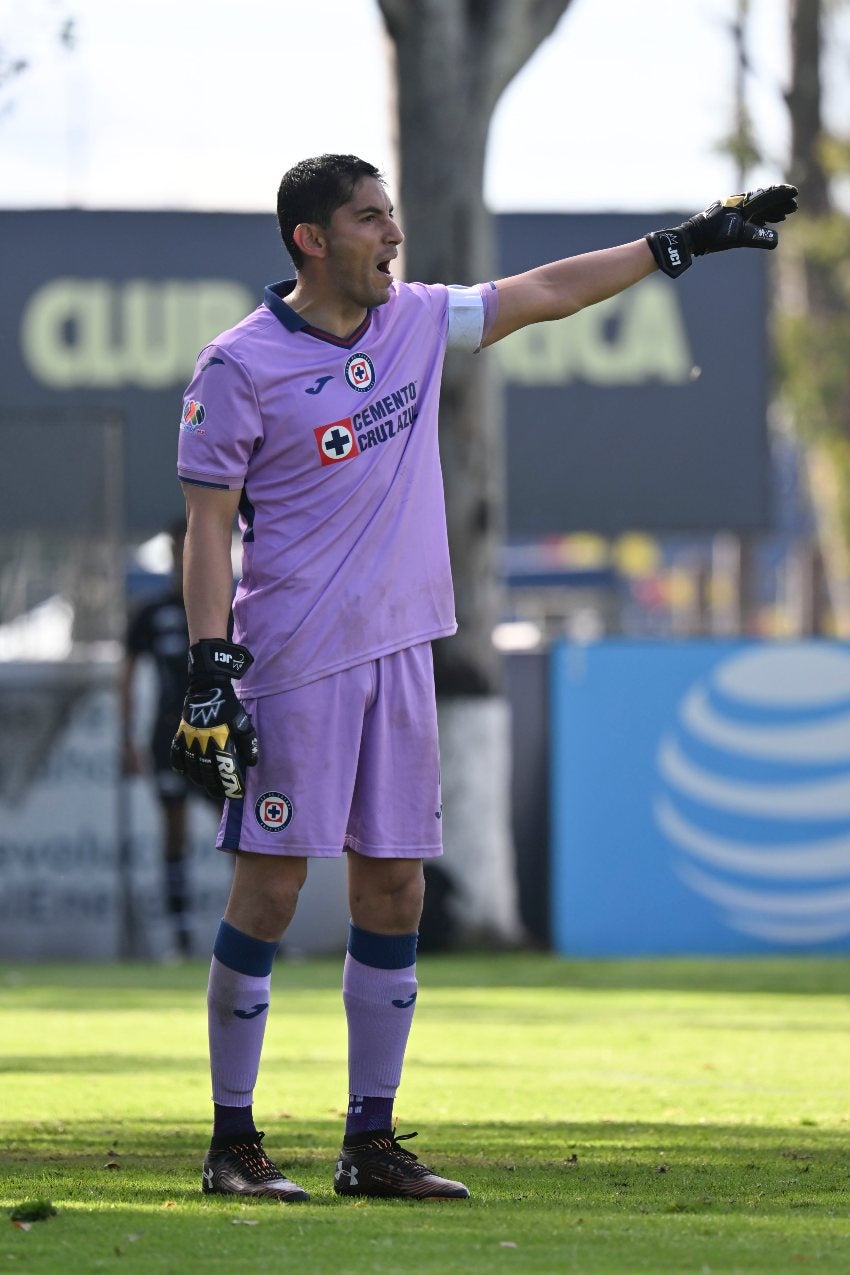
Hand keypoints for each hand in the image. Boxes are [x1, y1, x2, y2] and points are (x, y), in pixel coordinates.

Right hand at [170, 639, 257, 799]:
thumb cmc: (229, 705)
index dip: (232, 784)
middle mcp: (204, 743)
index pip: (226, 770)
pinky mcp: (181, 734)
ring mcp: (190, 739)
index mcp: (221, 741)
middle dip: (215, 787)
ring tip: (206, 784)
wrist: (207, 686)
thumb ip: (248, 743)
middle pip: (207, 773)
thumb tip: (252, 762)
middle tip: (221, 793)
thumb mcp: (244, 722)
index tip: (237, 793)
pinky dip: (179, 764)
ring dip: (199, 779)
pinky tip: (183, 771)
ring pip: (191, 767)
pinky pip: (175, 753)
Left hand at [646, 183, 798, 277]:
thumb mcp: (737, 236)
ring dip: (771, 212)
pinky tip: (765, 223)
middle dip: (779, 204)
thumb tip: (776, 241)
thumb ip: (757, 237)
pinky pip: (748, 217)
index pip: (766, 196)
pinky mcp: (728, 220)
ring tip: (784, 215)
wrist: (691, 237)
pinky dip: (760, 219)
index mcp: (742, 203)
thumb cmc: (713, 235)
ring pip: (756, 210)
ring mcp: (733, 211)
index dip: (781, 195)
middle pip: (763, 202)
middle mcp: (738, 204)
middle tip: (794, 206)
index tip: (795, 192)